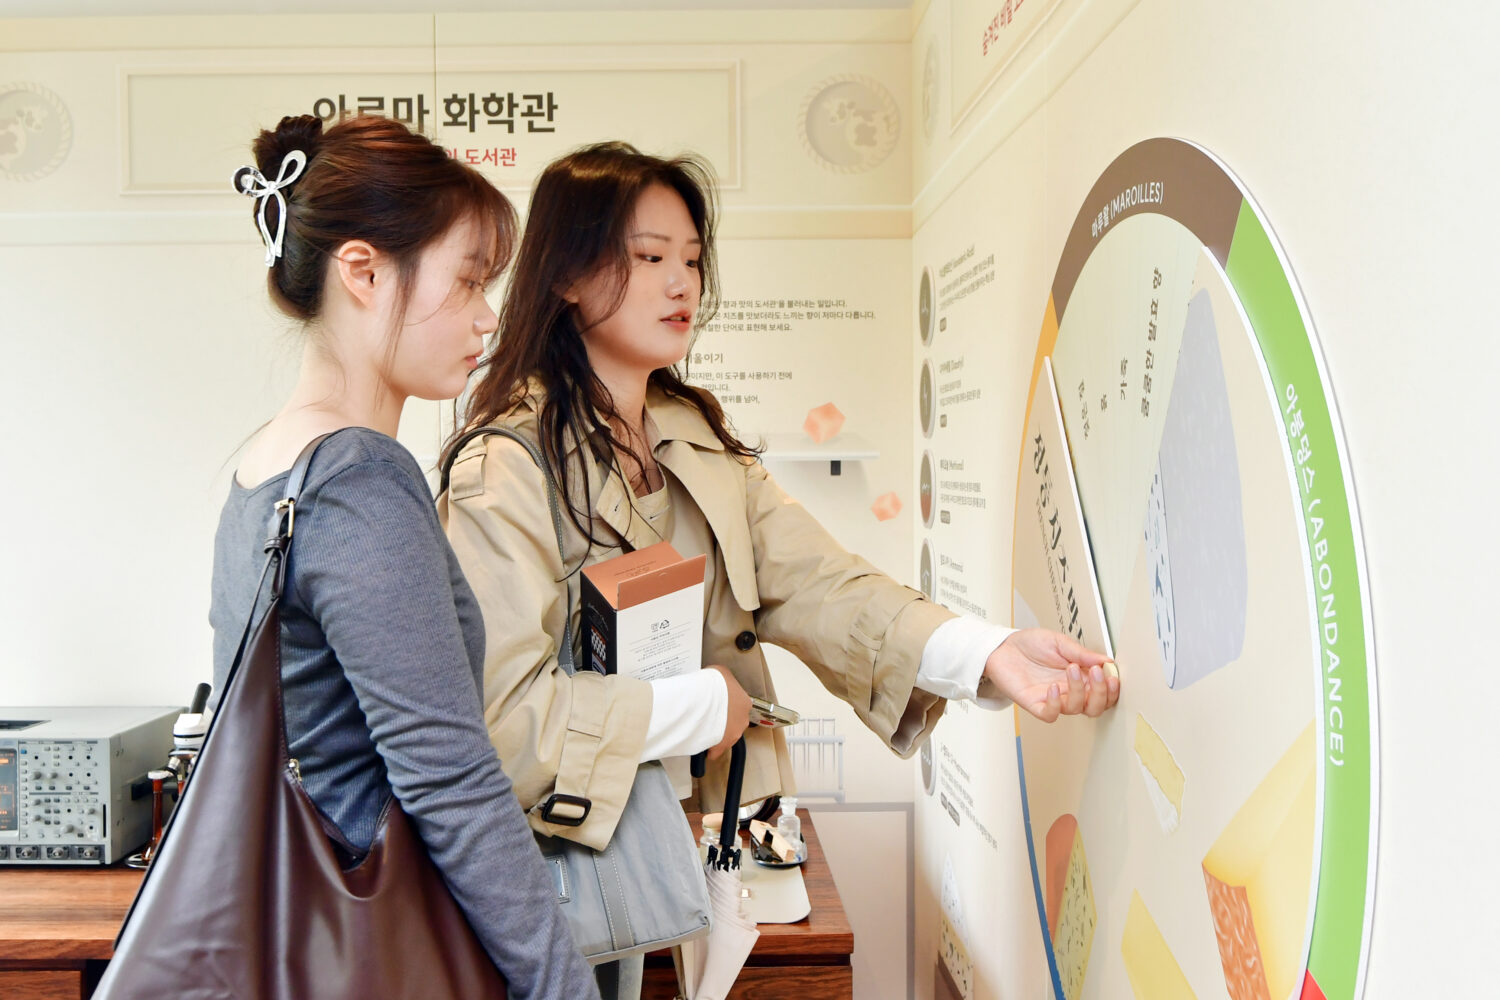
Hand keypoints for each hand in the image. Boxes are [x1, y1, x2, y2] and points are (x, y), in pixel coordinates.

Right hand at [705, 664, 750, 759]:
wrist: (705, 696)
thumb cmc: (714, 682)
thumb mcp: (721, 673)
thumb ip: (723, 681)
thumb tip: (717, 683)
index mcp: (745, 702)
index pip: (738, 707)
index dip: (726, 707)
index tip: (717, 707)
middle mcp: (743, 719)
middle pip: (734, 722)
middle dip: (724, 722)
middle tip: (709, 719)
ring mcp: (734, 733)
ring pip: (727, 737)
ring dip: (718, 736)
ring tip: (704, 732)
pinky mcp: (722, 745)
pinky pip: (717, 750)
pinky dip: (711, 750)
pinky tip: (704, 748)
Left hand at [983, 628, 1118, 721]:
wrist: (1002, 647)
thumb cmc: (1030, 644)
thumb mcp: (1059, 642)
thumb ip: (1081, 653)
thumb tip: (1107, 660)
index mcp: (1080, 676)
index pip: (1103, 691)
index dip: (1111, 688)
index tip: (1111, 674)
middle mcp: (1069, 690)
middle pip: (1095, 706)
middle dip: (1101, 692)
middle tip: (1096, 672)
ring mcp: (1053, 698)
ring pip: (1076, 709)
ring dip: (1078, 691)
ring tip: (1071, 668)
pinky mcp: (1035, 704)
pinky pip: (1050, 714)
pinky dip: (1055, 704)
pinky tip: (1053, 687)